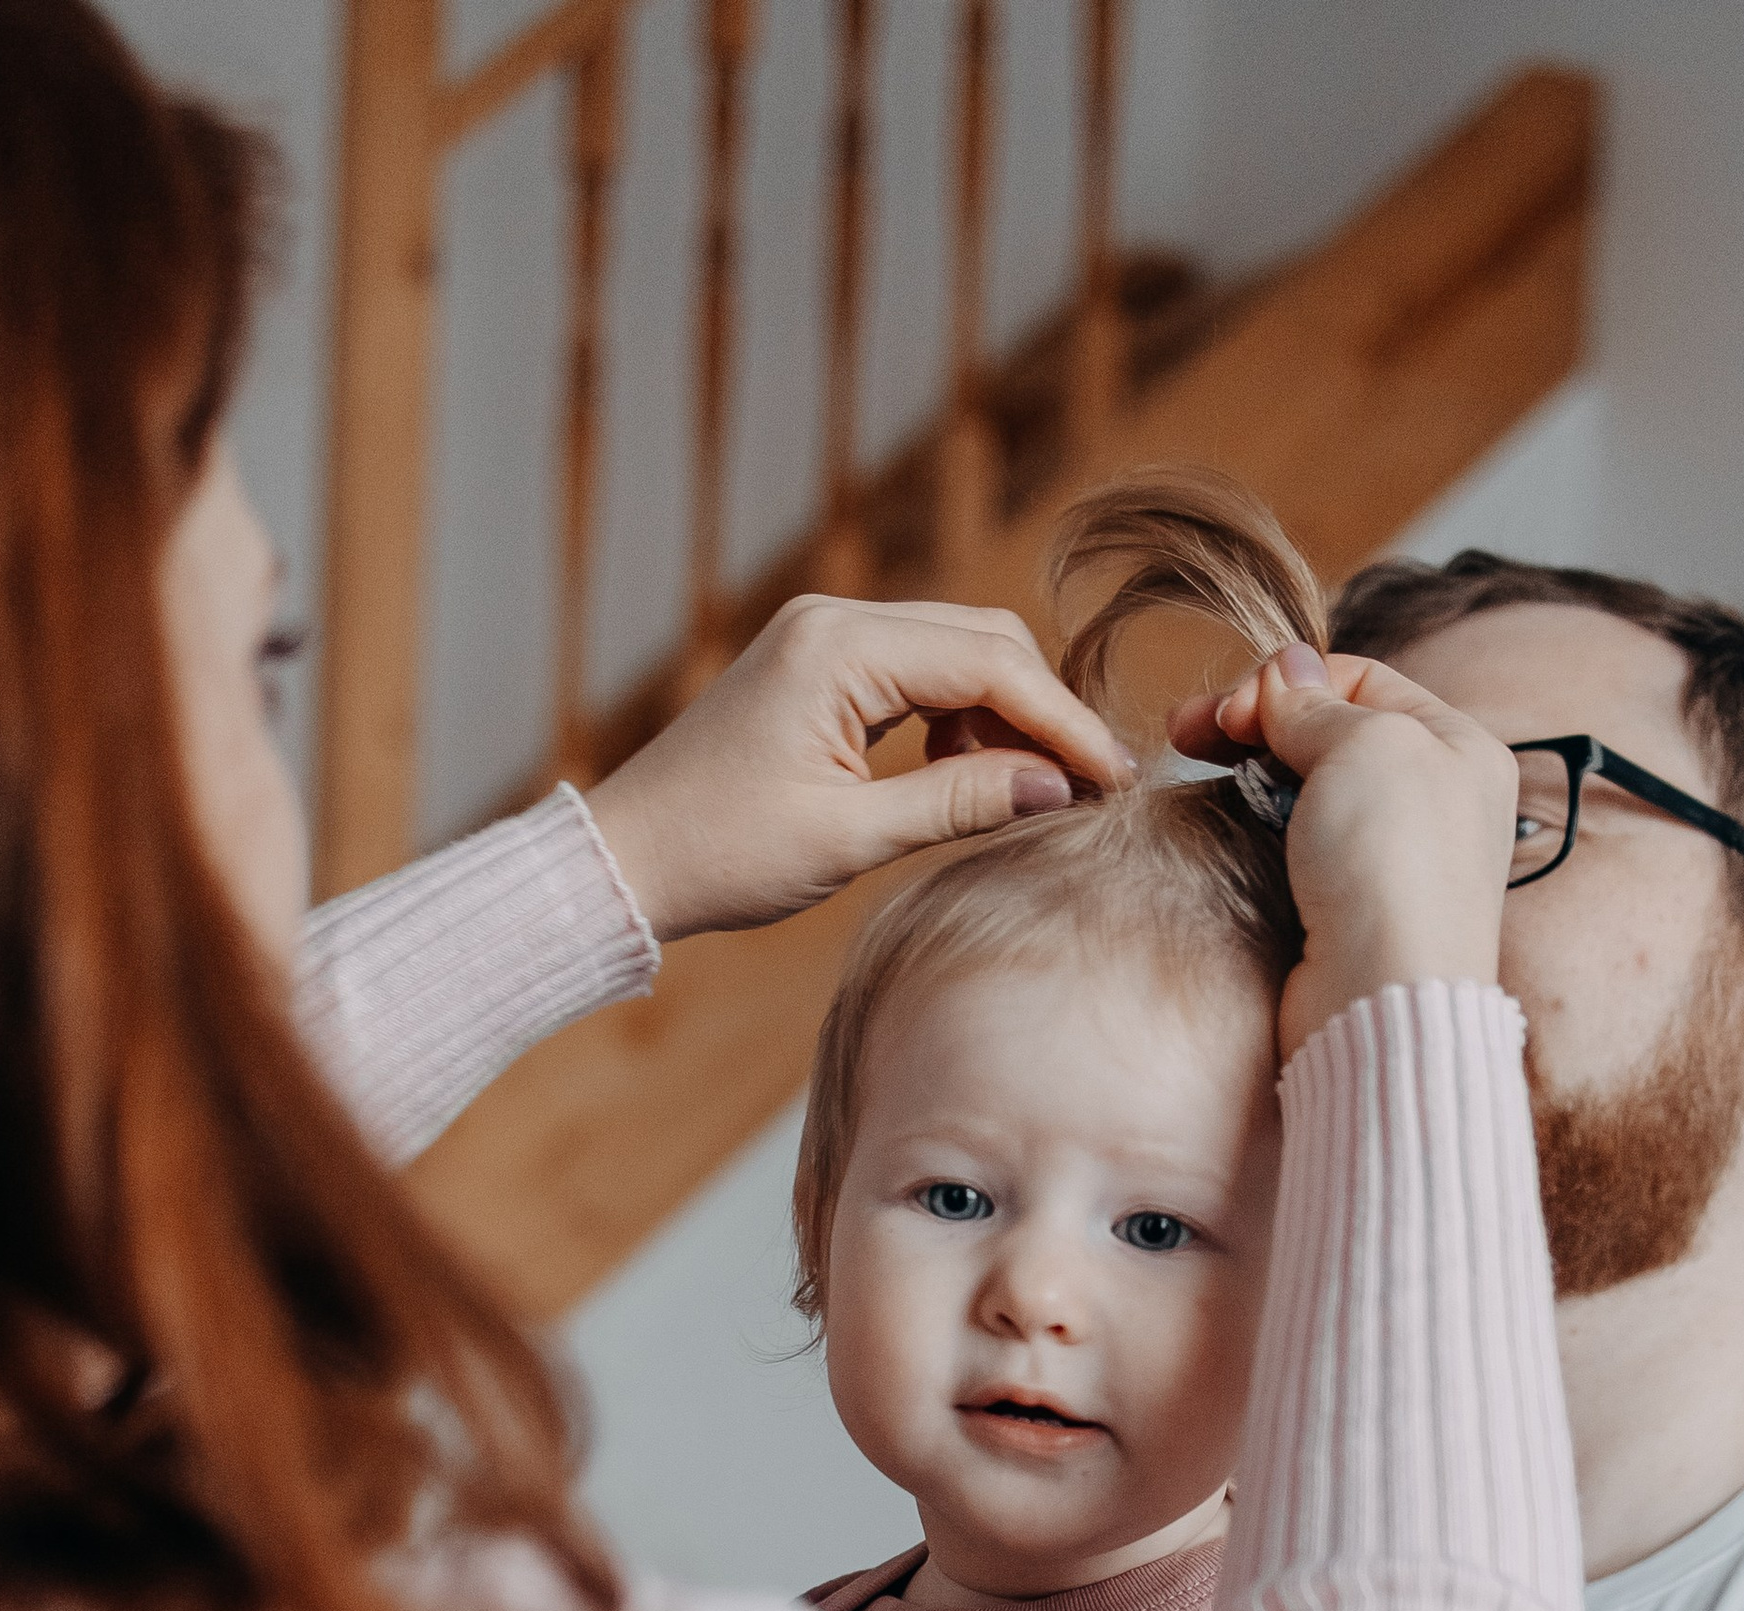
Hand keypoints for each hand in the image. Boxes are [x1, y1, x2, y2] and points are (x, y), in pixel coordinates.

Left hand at [583, 597, 1130, 941]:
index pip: (991, 664)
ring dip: (1004, 716)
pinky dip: (959, 718)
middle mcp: (836, 620)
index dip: (1063, 723)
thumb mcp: (849, 839)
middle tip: (1086, 789)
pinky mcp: (821, 665)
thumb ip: (958, 803)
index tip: (1114, 779)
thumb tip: (1056, 788)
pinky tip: (967, 776)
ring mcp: (827, 636)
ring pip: (957, 653)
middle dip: (1043, 711)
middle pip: (984, 640)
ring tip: (1028, 793)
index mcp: (839, 648)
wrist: (629, 856)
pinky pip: (918, 674)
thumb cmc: (722, 854)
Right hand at [1167, 644, 1516, 1054]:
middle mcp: (1433, 799)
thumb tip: (1285, 672)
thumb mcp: (1362, 745)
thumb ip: (1316, 704)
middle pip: (1329, 733)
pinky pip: (1298, 845)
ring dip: (1250, 772)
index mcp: (1458, 747)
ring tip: (1198, 770)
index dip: (1288, 682)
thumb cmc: (1392, 865)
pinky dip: (1259, 826)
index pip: (1360, 681)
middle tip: (1184, 731)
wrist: (1382, 998)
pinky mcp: (1349, 910)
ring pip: (1307, 789)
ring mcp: (1390, 859)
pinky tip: (1228, 819)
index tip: (1231, 712)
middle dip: (1254, 723)